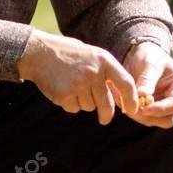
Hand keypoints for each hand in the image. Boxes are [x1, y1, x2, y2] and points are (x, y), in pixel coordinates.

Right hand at [17, 29, 137, 124]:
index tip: (133, 109)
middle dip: (107, 114)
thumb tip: (121, 96)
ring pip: (89, 106)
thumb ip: (106, 72)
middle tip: (105, 119)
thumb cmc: (68, 54)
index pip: (126, 84)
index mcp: (104, 61)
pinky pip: (74, 108)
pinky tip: (63, 89)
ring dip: (83, 102)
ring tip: (72, 85)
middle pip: (107, 103)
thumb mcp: (92, 55)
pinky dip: (70, 104)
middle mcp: (94, 73)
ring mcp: (79, 84)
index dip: (131, 99)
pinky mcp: (65, 94)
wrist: (39, 52)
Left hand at [121, 43, 172, 128]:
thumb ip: (147, 79)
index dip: (159, 109)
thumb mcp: (149, 63)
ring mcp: (167, 108)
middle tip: (132, 108)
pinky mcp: (154, 111)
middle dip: (149, 116)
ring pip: (155, 122)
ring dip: (139, 116)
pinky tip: (124, 103)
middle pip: (168, 120)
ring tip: (125, 103)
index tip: (142, 108)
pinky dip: (134, 113)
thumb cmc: (150, 56)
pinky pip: (144, 118)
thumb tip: (141, 96)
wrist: (142, 56)